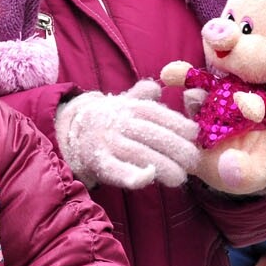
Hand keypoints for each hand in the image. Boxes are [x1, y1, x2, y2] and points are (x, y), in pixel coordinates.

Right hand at [56, 80, 199, 188]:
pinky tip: (147, 178)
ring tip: (180, 178)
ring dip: (162, 165)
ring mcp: (107, 142)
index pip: (156, 113)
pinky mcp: (98, 162)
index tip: (194, 134)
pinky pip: (115, 169)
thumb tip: (157, 87)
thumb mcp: (123, 102)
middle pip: (152, 134)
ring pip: (139, 153)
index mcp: (128, 107)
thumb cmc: (107, 119)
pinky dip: (131, 175)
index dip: (177, 123)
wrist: (71, 132)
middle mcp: (118, 122)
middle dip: (176, 148)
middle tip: (193, 162)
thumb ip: (142, 95)